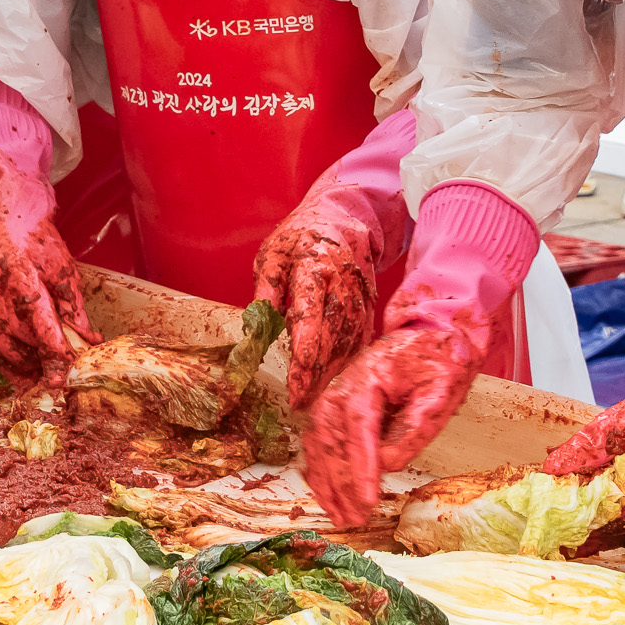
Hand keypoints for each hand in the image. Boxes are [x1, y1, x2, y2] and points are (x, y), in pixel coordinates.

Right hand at [0, 147, 97, 383]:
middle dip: (48, 363)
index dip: (56, 360)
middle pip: (28, 354)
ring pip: (10, 362)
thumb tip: (90, 340)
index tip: (64, 378)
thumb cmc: (33, 245)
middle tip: (62, 361)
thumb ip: (74, 308)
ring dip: (30, 367)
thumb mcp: (62, 270)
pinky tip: (23, 352)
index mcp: (23, 286)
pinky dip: (9, 362)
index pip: (43, 334)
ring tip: (45, 359)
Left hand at [251, 194, 377, 410]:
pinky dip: (347, 364)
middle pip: (331, 335)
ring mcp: (360, 298)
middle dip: (316, 372)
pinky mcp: (368, 308)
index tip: (297, 375)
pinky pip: (360, 342)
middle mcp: (342, 285)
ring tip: (312, 400)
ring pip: (348, 343)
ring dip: (331, 374)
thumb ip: (266, 288)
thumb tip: (256, 324)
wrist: (345, 221)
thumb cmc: (300, 238)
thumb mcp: (273, 254)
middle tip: (299, 402)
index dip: (305, 346)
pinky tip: (332, 383)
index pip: (311, 311)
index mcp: (314, 267)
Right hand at [303, 324, 480, 528]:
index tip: (367, 500)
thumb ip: (416, 425)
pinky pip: (318, 444)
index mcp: (367, 378)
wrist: (427, 339)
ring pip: (319, 446)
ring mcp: (332, 398)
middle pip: (332, 441)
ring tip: (342, 517)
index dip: (360, 467)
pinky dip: (320, 474)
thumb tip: (389, 462)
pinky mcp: (332, 411)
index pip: (358, 427)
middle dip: (343, 484)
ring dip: (328, 485)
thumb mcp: (440, 389)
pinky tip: (329, 498)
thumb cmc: (437, 363)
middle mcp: (340, 388)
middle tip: (358, 519)